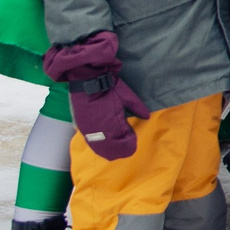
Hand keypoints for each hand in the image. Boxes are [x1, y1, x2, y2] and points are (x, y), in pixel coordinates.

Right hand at [43, 32, 148, 160]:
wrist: (87, 80)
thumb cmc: (109, 87)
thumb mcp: (127, 96)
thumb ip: (137, 108)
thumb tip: (147, 117)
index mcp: (113, 124)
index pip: (123, 141)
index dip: (129, 143)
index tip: (133, 140)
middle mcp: (101, 131)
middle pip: (112, 149)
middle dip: (121, 149)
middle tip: (128, 146)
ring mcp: (90, 130)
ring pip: (101, 148)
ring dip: (109, 150)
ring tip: (117, 148)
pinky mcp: (82, 127)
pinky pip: (91, 142)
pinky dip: (99, 146)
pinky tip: (103, 146)